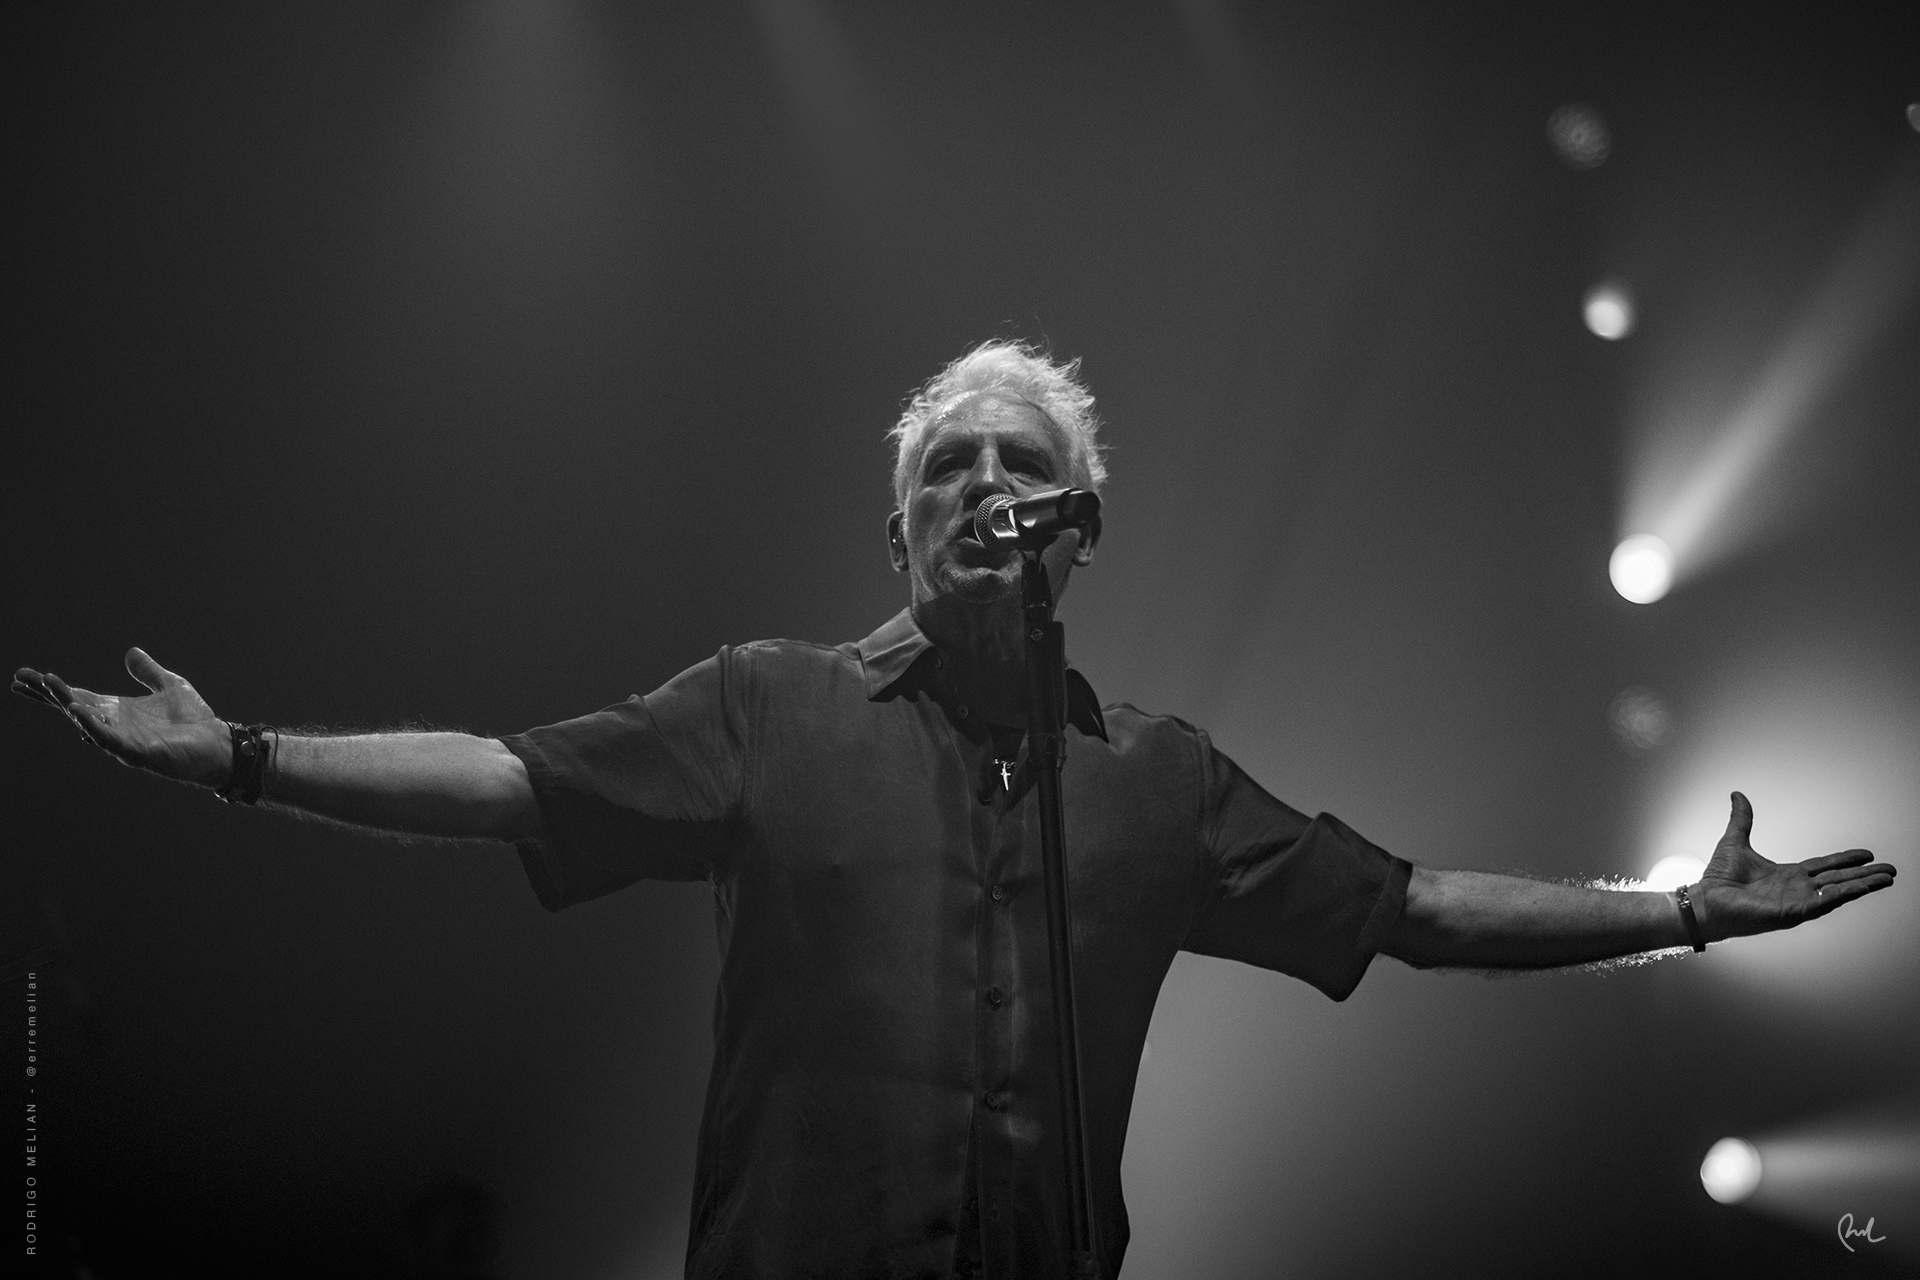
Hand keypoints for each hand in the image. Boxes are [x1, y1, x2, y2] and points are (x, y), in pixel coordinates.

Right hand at [13, 648, 231, 786]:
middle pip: (74, 707)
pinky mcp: (139, 753)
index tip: (24, 676)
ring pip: (88, 723)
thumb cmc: (194, 720)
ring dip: (69, 705)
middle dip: (49, 694)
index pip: (77, 695)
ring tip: (50, 687)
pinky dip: (94, 727)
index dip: (51, 687)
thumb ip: (148, 672)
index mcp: (118, 710)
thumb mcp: (170, 686)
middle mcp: (115, 725)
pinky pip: (111, 741)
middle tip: (21, 680)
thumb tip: (131, 652)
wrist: (219, 744)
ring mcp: (124, 741)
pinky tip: (80, 713)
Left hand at [1694, 791, 1896, 940]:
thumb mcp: (1735, 841)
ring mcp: (1796, 902)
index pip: (1825, 866)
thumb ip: (1742, 819)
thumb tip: (1737, 795)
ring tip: (1886, 879)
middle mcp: (1796, 890)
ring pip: (1838, 892)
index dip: (1846, 860)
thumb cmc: (1717, 879)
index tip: (1867, 854)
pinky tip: (1860, 888)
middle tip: (1890, 871)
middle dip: (1865, 875)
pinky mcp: (1792, 913)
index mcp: (1787, 875)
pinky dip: (1843, 895)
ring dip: (1863, 885)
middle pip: (1839, 879)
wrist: (1705, 901)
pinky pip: (1823, 904)